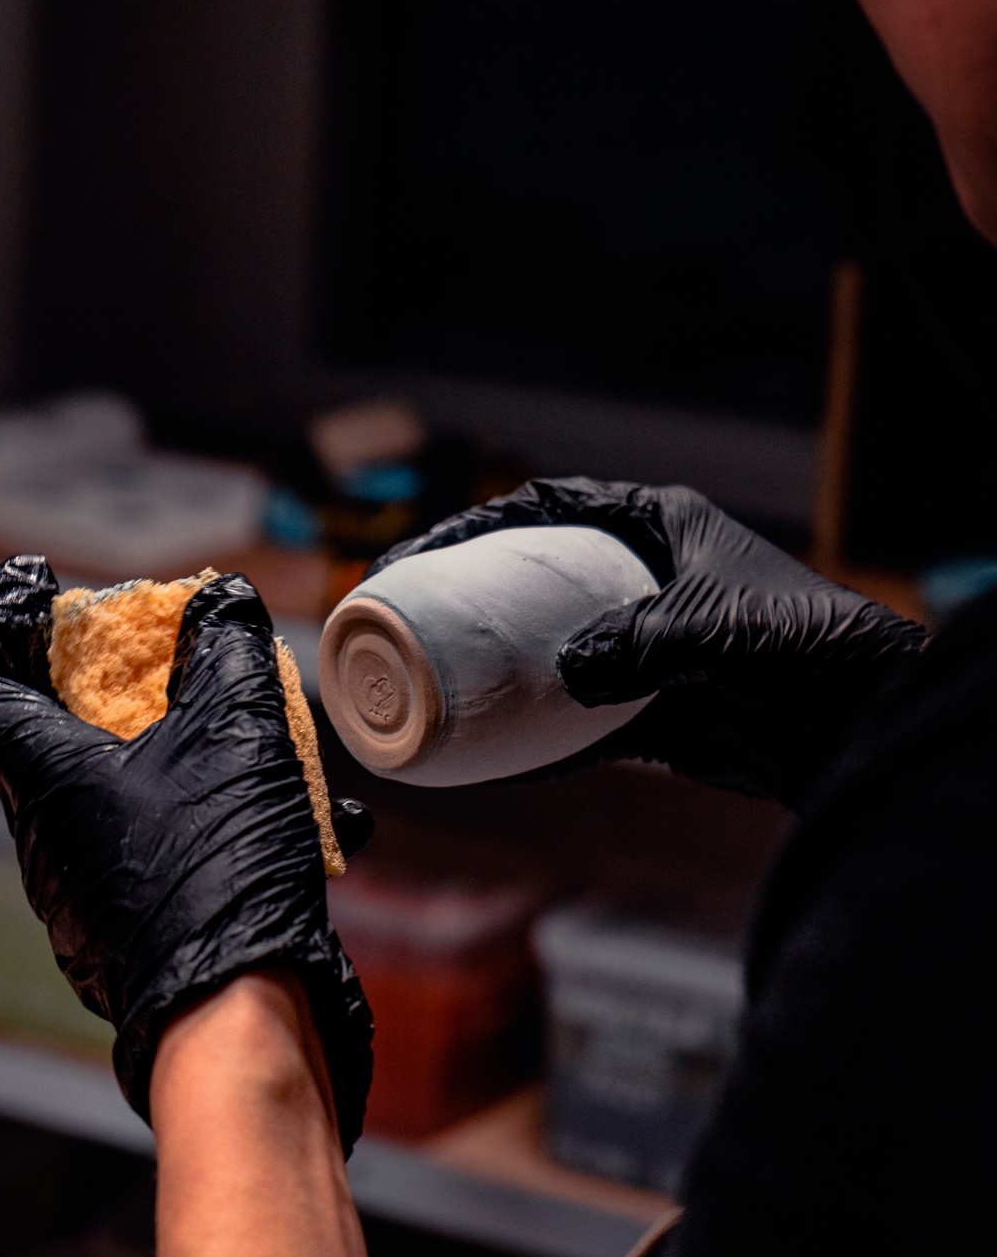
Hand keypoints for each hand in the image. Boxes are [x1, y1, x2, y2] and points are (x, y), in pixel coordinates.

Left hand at [0, 555, 372, 1152]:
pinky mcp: (136, 921)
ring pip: (127, 783)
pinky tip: (319, 822)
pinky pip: (170, 840)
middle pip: (52, 721)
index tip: (40, 583)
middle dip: (117, 671)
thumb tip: (222, 602)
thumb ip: (228, 651)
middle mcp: (48, 829)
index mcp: (43, 773)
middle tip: (177, 646)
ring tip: (277, 742)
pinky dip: (228, 813)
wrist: (239, 1019)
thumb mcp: (238, 735)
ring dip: (194, 745)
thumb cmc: (219, 875)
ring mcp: (88, 883)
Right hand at [366, 478, 926, 806]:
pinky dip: (532, 735)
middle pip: (534, 576)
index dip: (479, 524)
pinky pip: (573, 719)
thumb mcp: (719, 627)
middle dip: (467, 594)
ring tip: (422, 679)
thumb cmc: (806, 647)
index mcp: (660, 526)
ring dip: (490, 665)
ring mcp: (641, 646)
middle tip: (398, 615)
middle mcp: (642, 580)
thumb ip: (639, 640)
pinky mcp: (648, 709)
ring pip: (545, 648)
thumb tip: (564, 671)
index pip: (552, 507)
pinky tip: (482, 750)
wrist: (857, 724)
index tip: (420, 553)